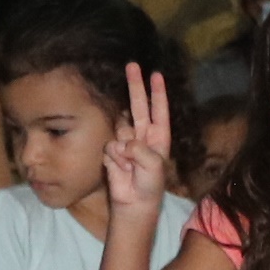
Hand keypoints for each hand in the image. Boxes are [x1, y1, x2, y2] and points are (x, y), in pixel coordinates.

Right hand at [102, 63, 170, 219]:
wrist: (133, 205)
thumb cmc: (150, 186)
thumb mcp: (153, 166)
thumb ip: (140, 149)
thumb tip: (122, 143)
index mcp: (159, 138)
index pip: (159, 110)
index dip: (158, 93)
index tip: (156, 74)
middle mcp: (143, 137)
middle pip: (139, 106)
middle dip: (135, 86)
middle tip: (132, 65)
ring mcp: (127, 143)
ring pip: (120, 130)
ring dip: (124, 147)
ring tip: (129, 166)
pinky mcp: (112, 153)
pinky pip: (110, 147)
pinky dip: (114, 158)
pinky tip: (120, 171)